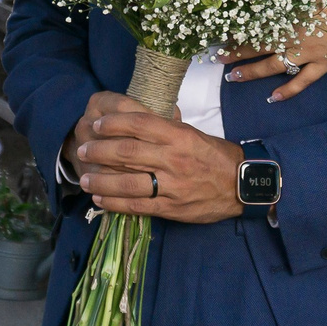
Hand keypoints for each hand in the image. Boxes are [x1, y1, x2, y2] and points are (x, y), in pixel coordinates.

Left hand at [70, 93, 243, 223]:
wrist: (242, 186)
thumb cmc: (216, 156)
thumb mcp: (193, 134)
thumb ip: (165, 128)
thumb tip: (134, 117)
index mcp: (179, 136)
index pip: (139, 124)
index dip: (113, 123)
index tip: (98, 124)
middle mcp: (174, 159)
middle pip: (127, 153)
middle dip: (99, 150)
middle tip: (83, 148)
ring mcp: (172, 186)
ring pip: (127, 183)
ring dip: (101, 181)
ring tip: (85, 178)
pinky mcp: (171, 208)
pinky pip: (137, 206)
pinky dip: (115, 203)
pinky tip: (101, 199)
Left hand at [222, 0, 326, 101]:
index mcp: (291, 12)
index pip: (256, 22)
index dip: (237, 27)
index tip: (220, 30)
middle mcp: (295, 34)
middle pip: (259, 45)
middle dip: (236, 51)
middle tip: (216, 56)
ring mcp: (309, 53)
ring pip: (274, 65)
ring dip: (252, 72)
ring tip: (232, 77)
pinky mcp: (324, 65)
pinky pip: (302, 82)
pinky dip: (287, 91)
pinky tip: (273, 97)